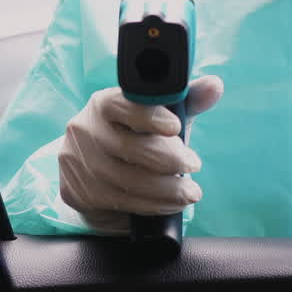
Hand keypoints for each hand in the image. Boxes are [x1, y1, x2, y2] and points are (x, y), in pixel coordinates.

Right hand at [58, 76, 223, 233]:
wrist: (94, 171)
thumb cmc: (136, 138)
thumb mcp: (162, 117)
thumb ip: (187, 101)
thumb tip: (214, 85)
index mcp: (104, 103)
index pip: (123, 105)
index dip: (150, 116)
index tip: (176, 127)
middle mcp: (84, 129)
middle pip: (128, 147)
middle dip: (169, 159)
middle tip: (193, 165)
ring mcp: (77, 162)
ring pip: (126, 180)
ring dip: (166, 190)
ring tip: (190, 192)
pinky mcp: (78, 191)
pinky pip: (119, 201)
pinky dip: (152, 205)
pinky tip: (170, 204)